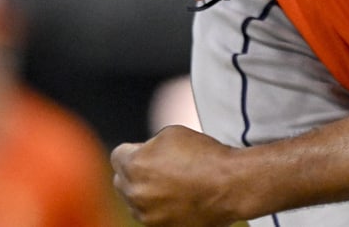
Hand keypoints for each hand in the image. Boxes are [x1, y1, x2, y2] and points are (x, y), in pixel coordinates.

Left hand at [111, 126, 244, 226]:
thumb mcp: (171, 133)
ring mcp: (147, 215)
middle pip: (120, 180)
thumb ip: (148, 144)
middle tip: (157, 167)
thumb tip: (140, 153)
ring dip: (144, 192)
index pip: (117, 156)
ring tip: (172, 183)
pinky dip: (158, 207)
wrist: (231, 186)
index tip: (145, 150)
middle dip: (133, 172)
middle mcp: (135, 193)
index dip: (132, 150)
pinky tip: (178, 197)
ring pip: (134, 201)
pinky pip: (149, 215)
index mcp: (135, 165)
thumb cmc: (205, 156)